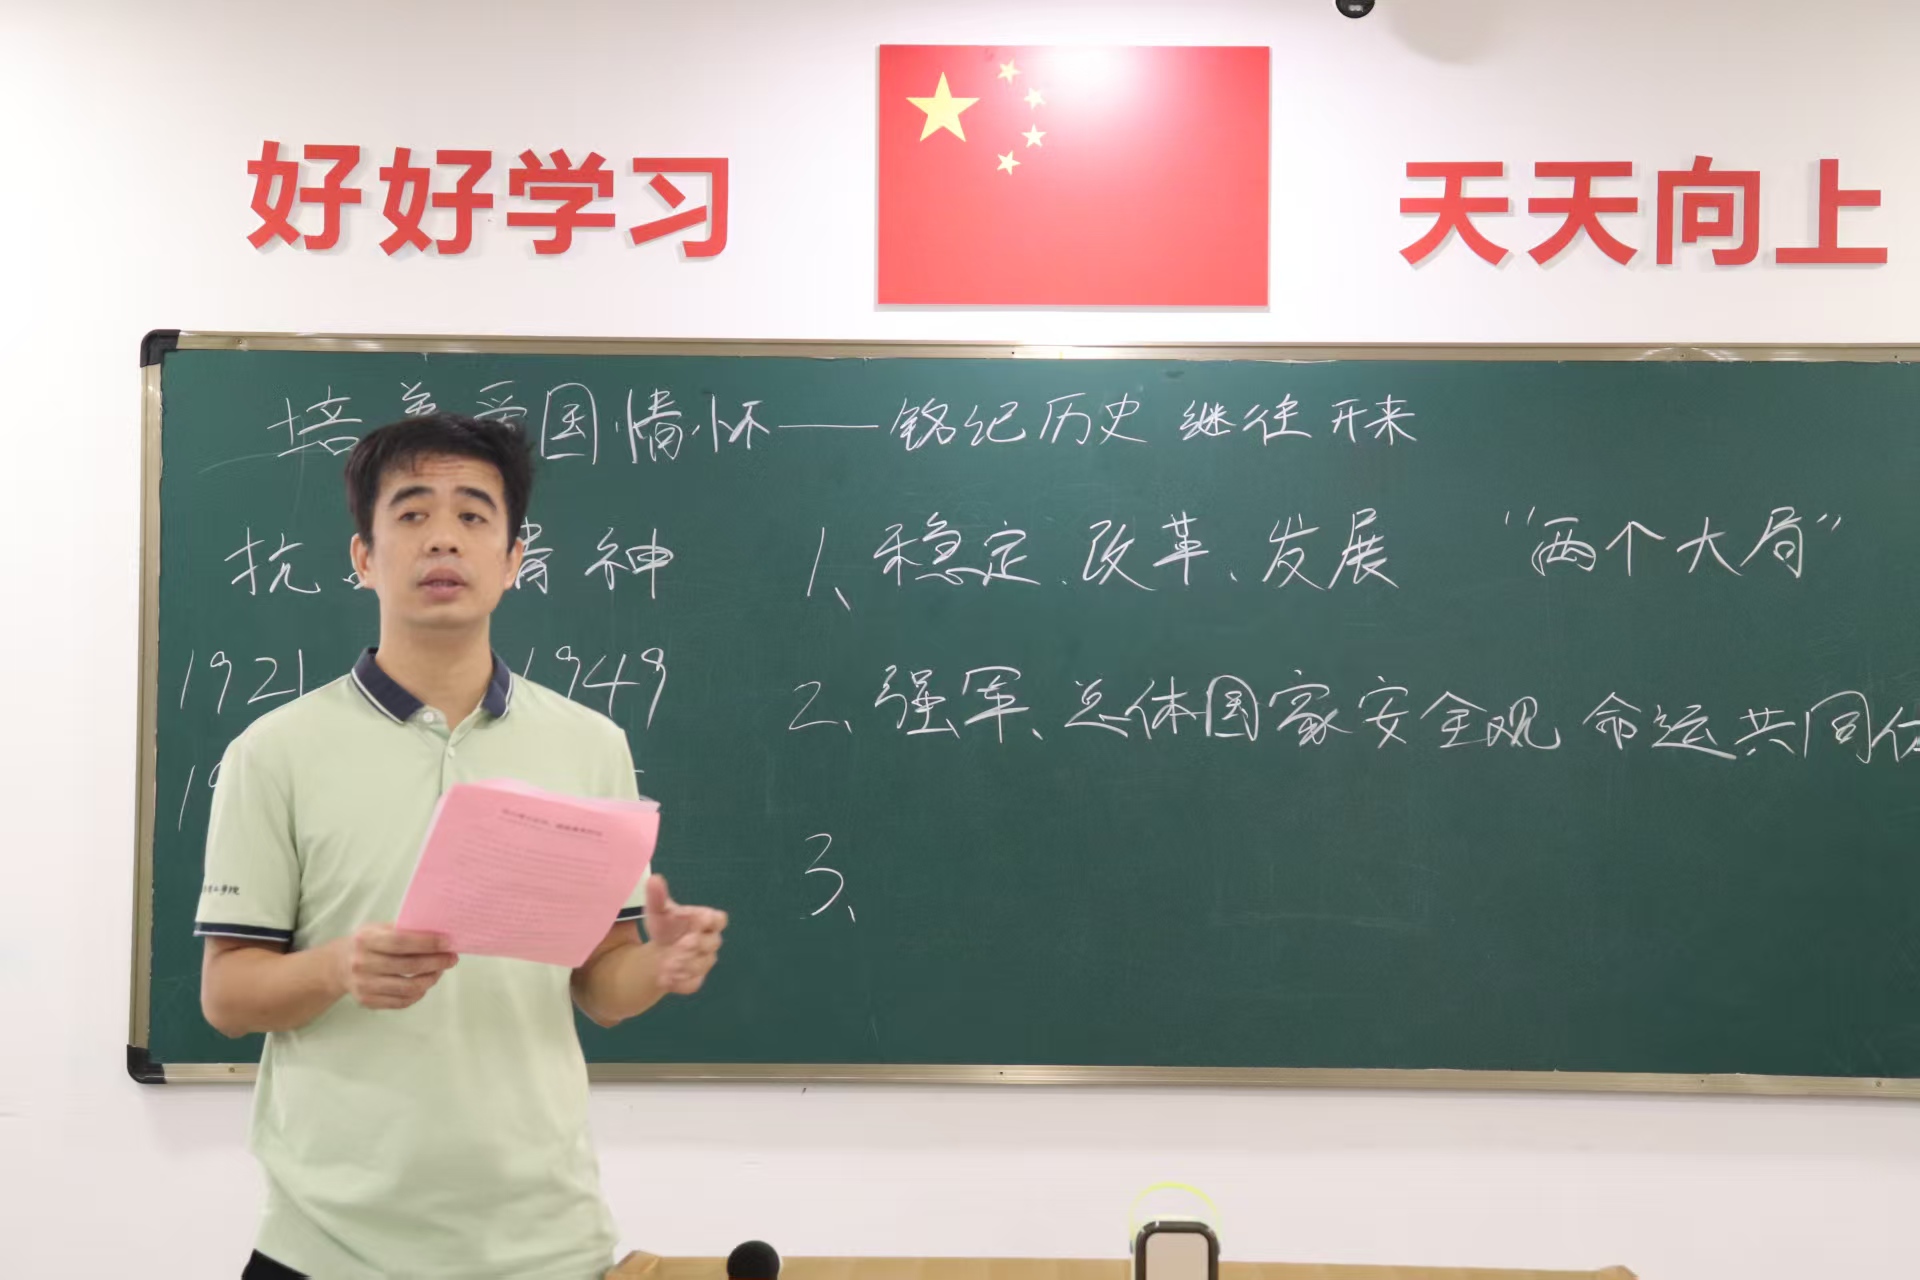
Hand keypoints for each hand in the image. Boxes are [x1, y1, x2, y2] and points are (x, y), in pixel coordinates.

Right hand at [334, 924, 458, 1010]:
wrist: (338, 965)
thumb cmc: (367, 943)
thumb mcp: (379, 928)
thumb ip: (405, 930)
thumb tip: (440, 934)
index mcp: (366, 939)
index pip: (402, 941)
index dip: (428, 943)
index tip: (448, 942)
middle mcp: (362, 963)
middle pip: (408, 966)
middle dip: (436, 962)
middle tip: (451, 958)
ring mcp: (364, 985)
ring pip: (408, 987)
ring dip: (430, 979)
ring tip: (439, 971)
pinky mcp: (367, 1001)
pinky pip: (401, 1001)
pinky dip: (418, 993)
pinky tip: (425, 983)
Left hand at [642, 874, 726, 995]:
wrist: (660, 951)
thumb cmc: (666, 926)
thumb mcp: (658, 911)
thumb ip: (658, 897)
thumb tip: (654, 879)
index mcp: (705, 921)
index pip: (719, 920)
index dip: (711, 920)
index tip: (696, 919)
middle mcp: (709, 942)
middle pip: (711, 944)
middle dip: (695, 946)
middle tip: (678, 947)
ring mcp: (704, 962)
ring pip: (702, 965)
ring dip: (685, 966)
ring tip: (665, 966)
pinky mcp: (695, 979)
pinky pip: (693, 983)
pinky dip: (679, 983)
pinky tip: (664, 979)